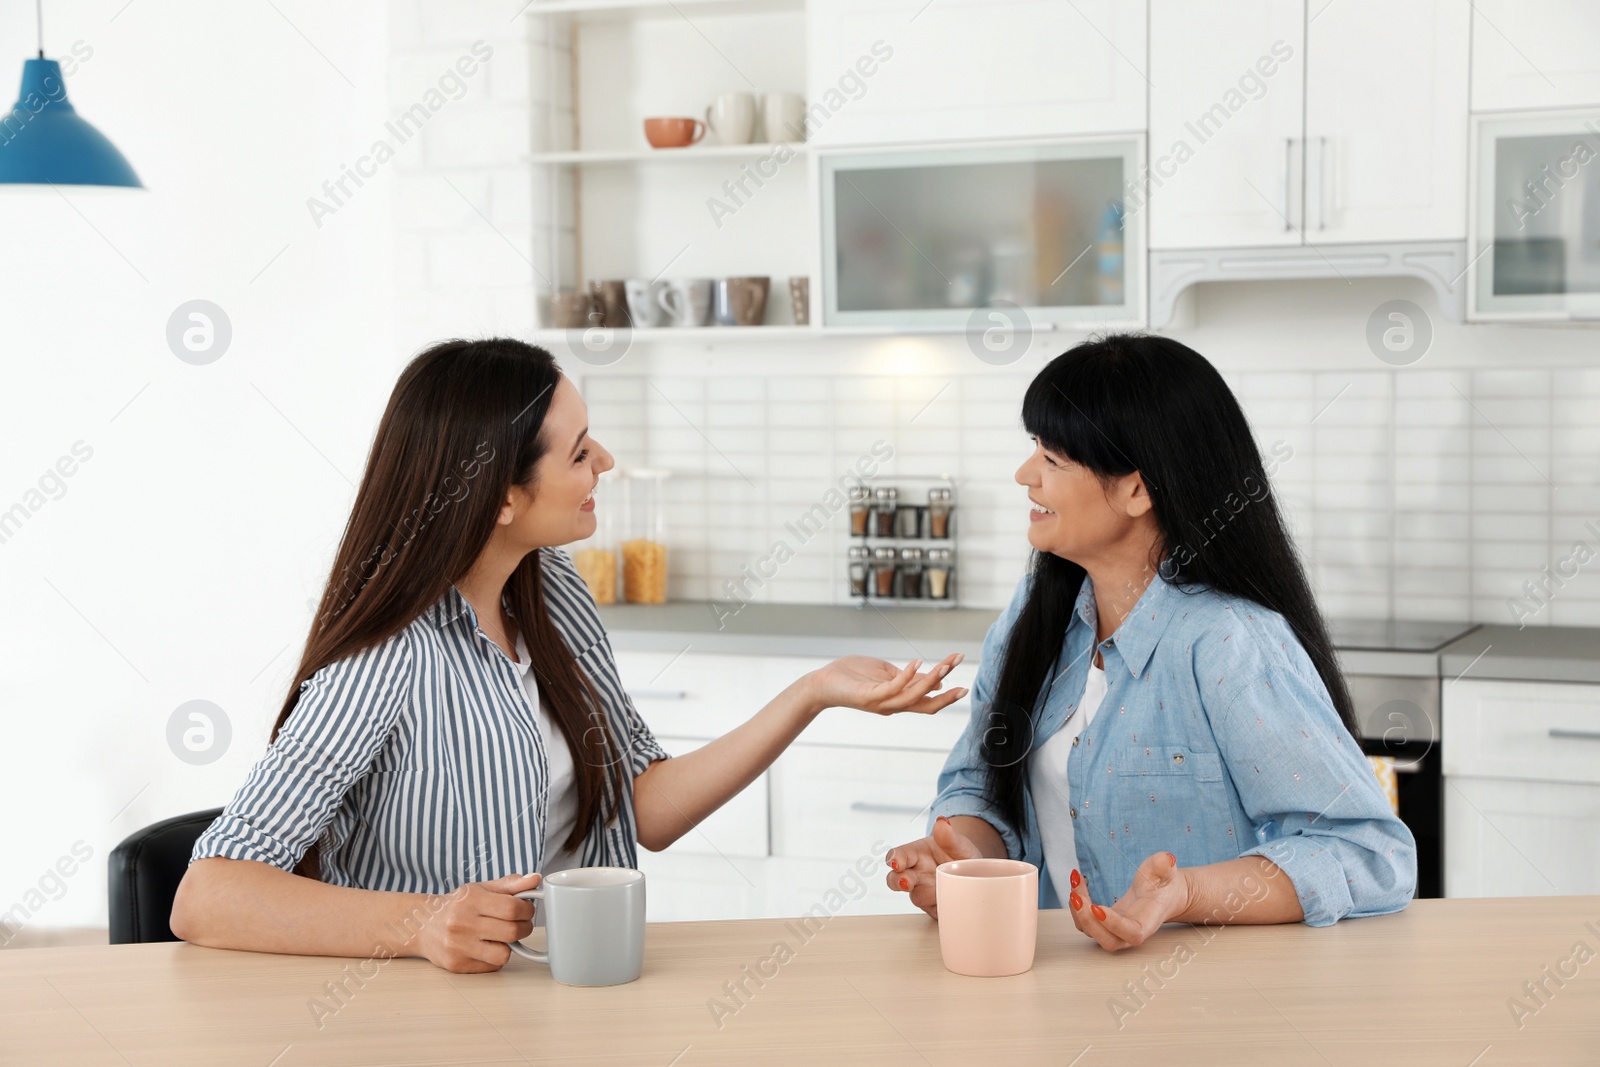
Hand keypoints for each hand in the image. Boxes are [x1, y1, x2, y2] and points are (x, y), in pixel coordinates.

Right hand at [413, 872, 539, 971]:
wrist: (424, 925)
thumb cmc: (457, 905)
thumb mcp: (481, 889)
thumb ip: (510, 885)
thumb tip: (535, 879)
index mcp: (470, 900)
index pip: (512, 907)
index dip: (527, 909)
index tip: (526, 909)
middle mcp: (462, 924)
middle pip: (512, 931)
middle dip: (524, 928)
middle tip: (520, 924)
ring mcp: (458, 946)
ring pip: (504, 954)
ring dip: (509, 946)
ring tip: (501, 937)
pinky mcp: (457, 965)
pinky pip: (492, 966)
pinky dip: (495, 957)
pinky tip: (487, 947)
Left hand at [805, 654, 966, 716]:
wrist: (823, 684)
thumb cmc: (853, 677)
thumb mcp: (886, 674)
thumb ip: (908, 678)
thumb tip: (935, 681)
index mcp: (898, 700)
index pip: (927, 701)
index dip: (946, 695)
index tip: (964, 686)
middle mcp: (892, 706)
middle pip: (925, 704)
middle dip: (946, 695)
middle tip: (964, 683)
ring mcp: (882, 703)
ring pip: (913, 696)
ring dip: (932, 680)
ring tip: (947, 664)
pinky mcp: (870, 697)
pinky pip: (893, 687)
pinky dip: (908, 676)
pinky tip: (918, 662)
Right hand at [883, 815, 983, 918]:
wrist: (974, 873)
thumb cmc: (959, 855)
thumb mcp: (958, 843)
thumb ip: (949, 836)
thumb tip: (942, 823)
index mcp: (916, 854)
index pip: (899, 855)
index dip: (895, 858)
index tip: (896, 862)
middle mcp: (915, 874)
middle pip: (895, 880)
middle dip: (898, 882)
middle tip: (907, 882)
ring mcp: (923, 891)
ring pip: (916, 897)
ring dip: (927, 895)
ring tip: (942, 890)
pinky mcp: (934, 907)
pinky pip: (934, 911)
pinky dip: (942, 908)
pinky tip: (951, 902)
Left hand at [1068, 851, 1188, 950]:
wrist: (1161, 893)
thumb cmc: (1164, 884)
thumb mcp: (1166, 871)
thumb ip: (1165, 866)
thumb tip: (1166, 859)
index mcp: (1148, 922)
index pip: (1132, 933)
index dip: (1114, 925)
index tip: (1098, 907)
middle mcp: (1130, 932)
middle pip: (1108, 940)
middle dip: (1088, 922)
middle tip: (1077, 897)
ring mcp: (1115, 930)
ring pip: (1092, 932)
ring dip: (1078, 911)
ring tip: (1077, 881)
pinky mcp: (1104, 923)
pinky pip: (1085, 922)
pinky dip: (1076, 905)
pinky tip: (1077, 884)